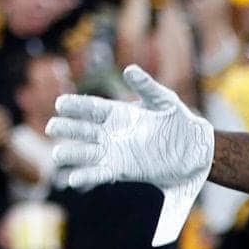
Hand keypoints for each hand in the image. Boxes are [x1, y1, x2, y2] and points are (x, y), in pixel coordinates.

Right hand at [48, 64, 213, 245]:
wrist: (195, 151)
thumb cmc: (180, 121)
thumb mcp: (165, 102)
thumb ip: (147, 87)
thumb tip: (130, 69)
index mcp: (118, 113)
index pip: (91, 107)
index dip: (75, 105)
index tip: (60, 104)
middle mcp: (111, 133)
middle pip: (82, 129)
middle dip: (67, 128)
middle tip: (53, 127)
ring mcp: (113, 152)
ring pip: (84, 152)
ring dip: (70, 154)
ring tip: (59, 156)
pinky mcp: (121, 170)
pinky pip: (99, 173)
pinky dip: (86, 176)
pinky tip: (73, 179)